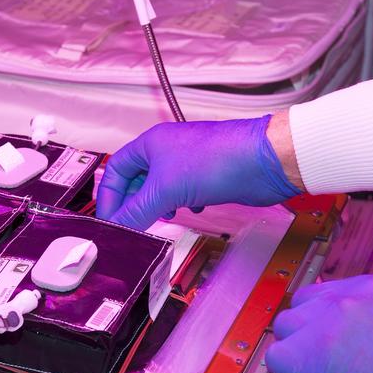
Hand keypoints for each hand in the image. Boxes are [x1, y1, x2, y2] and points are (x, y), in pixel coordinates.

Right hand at [96, 115, 299, 230]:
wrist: (263, 160)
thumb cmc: (214, 161)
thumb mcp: (165, 190)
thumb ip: (136, 211)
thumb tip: (115, 229)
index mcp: (150, 144)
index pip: (116, 169)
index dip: (109, 196)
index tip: (108, 221)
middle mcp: (167, 151)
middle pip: (138, 180)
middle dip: (134, 203)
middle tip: (132, 226)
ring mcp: (188, 163)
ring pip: (161, 188)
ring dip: (158, 206)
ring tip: (162, 218)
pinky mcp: (208, 176)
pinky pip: (184, 193)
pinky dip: (183, 205)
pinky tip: (193, 211)